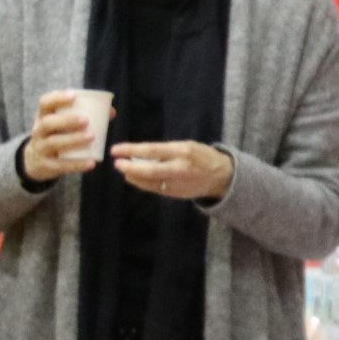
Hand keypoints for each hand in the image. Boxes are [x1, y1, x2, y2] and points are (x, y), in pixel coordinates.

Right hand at [21, 90, 101, 180]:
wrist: (35, 161)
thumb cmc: (56, 135)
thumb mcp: (62, 125)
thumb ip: (83, 115)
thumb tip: (110, 112)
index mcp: (43, 116)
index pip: (44, 103)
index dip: (57, 98)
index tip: (74, 97)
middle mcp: (38, 131)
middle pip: (47, 123)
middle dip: (66, 121)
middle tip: (86, 121)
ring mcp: (40, 149)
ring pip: (53, 143)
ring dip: (73, 140)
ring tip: (91, 137)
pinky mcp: (46, 165)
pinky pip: (60, 165)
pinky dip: (77, 164)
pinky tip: (91, 163)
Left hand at [111, 140, 235, 202]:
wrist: (222, 177)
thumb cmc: (202, 156)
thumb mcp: (187, 146)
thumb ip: (166, 150)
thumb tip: (140, 154)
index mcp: (182, 152)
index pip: (152, 150)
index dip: (131, 150)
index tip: (116, 150)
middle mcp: (179, 168)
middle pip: (149, 170)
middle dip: (130, 167)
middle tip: (117, 163)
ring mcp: (177, 183)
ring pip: (149, 182)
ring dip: (133, 176)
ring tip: (124, 170)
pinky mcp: (175, 194)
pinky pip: (154, 188)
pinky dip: (142, 183)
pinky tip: (135, 178)